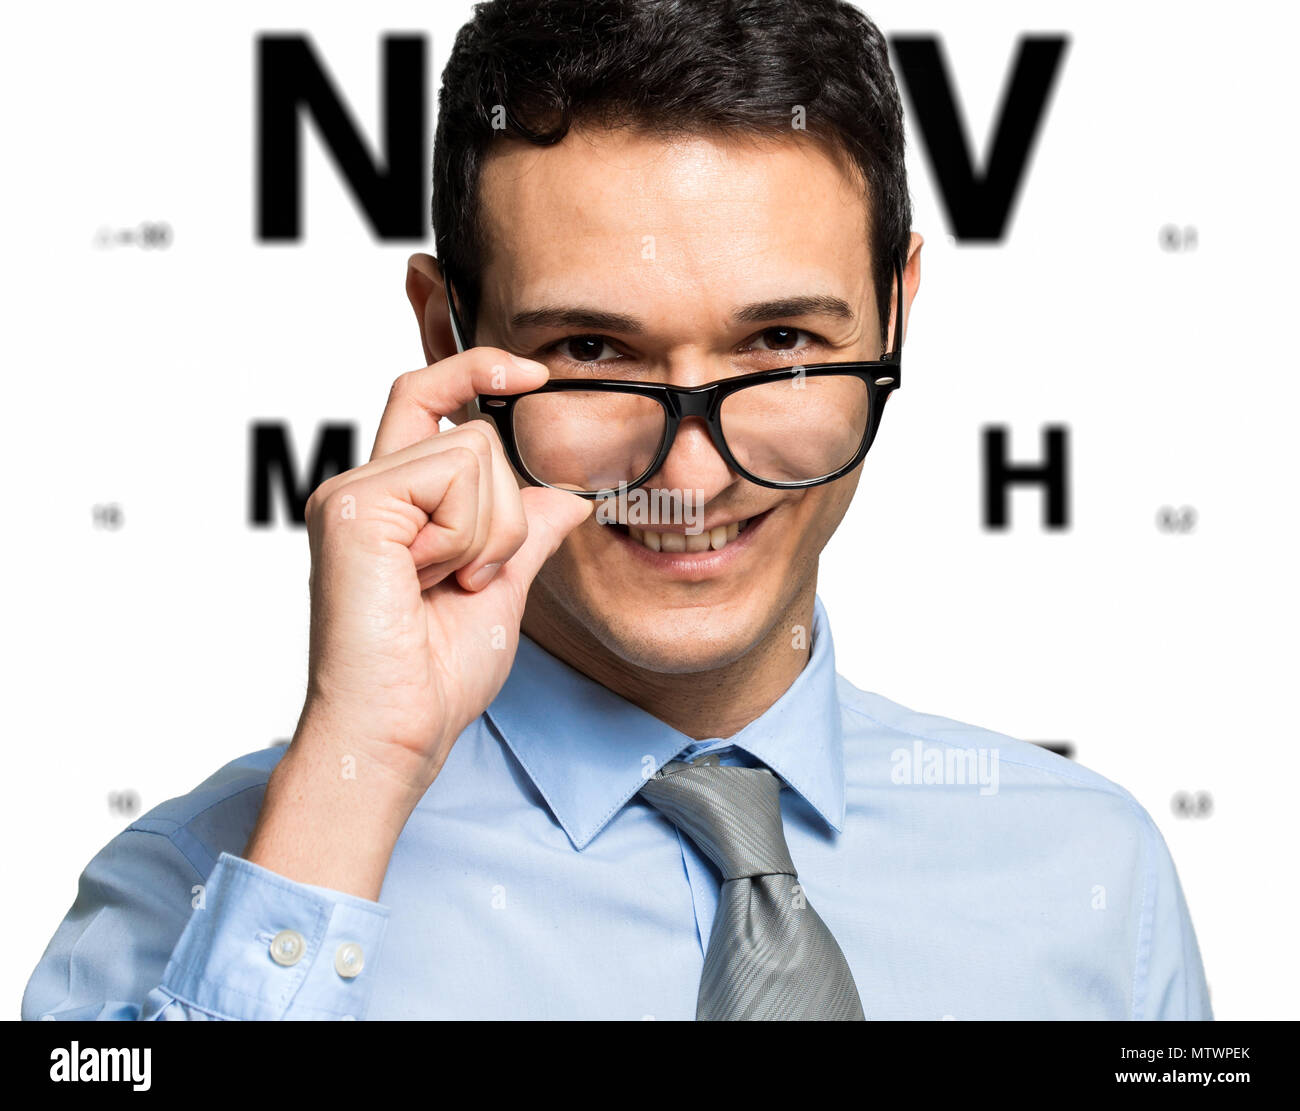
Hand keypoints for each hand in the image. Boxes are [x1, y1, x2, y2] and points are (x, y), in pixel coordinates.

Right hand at [297, 347, 591, 799]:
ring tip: (446, 587)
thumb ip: (529, 533)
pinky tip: (428, 582)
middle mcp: (366, 489)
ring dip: (489, 534)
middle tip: (470, 579)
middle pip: (475, 435)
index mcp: (394, 503)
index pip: (427, 399)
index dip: (475, 368)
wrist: (398, 731)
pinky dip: (466, 538)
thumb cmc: (435, 677)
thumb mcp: (503, 589)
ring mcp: (355, 495)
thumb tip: (569, 498)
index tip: (532, 373)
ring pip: (474, 454)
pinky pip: (453, 478)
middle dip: (505, 515)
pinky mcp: (355, 507)